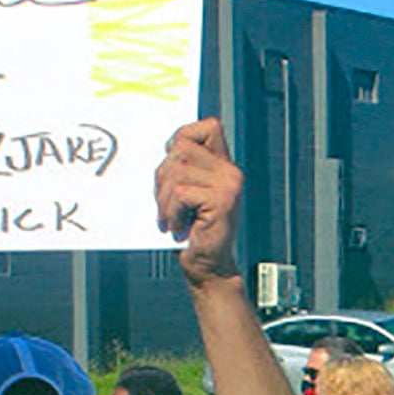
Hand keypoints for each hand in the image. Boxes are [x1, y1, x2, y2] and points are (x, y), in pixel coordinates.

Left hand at [156, 120, 245, 284]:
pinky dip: (171, 213)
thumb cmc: (190, 231)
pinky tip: (178, 227)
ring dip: (164, 200)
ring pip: (177, 172)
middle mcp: (230, 171)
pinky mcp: (223, 201)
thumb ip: (181, 168)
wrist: (207, 267)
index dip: (183, 137)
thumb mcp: (183, 193)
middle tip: (167, 204)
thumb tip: (164, 148)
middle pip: (181, 149)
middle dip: (163, 177)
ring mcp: (229, 184)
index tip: (171, 163)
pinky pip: (181, 193)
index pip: (207, 126)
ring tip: (171, 219)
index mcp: (223, 165)